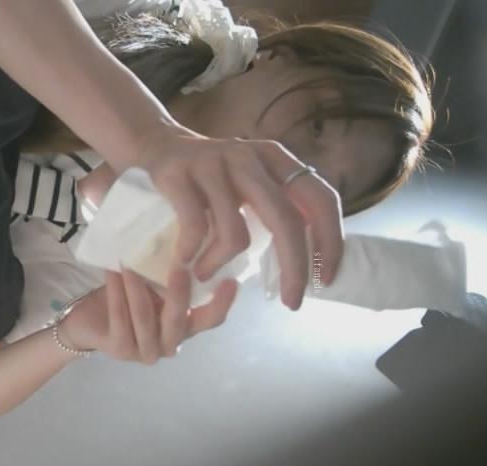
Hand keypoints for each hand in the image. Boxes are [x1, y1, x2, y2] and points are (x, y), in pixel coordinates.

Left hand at [59, 266, 237, 364]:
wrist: (88, 320)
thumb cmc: (128, 297)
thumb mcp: (154, 283)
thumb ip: (171, 273)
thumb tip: (186, 233)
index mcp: (185, 328)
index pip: (211, 320)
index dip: (222, 303)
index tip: (231, 280)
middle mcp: (170, 344)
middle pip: (179, 320)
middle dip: (179, 292)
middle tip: (180, 265)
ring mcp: (145, 351)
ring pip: (145, 317)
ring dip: (138, 287)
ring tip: (130, 260)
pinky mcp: (120, 350)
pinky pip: (121, 317)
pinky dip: (117, 292)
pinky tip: (112, 270)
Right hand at [127, 123, 344, 310]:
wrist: (155, 143)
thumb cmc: (210, 178)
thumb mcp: (250, 182)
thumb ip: (276, 207)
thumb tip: (306, 262)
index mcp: (276, 160)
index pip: (320, 199)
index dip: (331, 241)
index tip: (325, 279)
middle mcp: (249, 158)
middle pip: (286, 220)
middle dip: (294, 268)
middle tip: (291, 302)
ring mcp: (213, 164)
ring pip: (236, 232)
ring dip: (223, 264)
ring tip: (206, 275)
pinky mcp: (179, 175)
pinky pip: (196, 227)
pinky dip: (193, 254)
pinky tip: (186, 263)